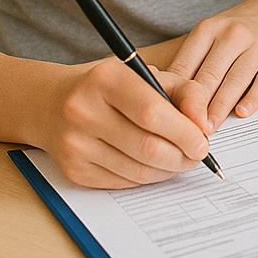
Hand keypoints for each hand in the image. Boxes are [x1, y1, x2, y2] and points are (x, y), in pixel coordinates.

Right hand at [41, 58, 211, 187]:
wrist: (53, 103)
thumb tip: (204, 124)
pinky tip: (155, 166)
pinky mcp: (73, 170)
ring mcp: (75, 144)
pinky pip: (123, 182)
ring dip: (168, 170)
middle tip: (197, 155)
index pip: (153, 112)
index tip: (203, 141)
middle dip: (182, 156)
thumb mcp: (150, 74)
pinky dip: (147, 178)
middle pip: (147, 146)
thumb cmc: (112, 87)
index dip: (185, 132)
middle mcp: (84, 110)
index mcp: (106, 78)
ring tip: (180, 160)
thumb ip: (185, 92)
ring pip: (137, 170)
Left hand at [167, 0, 257, 131]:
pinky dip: (253, 97)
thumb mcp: (209, 35)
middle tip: (189, 130)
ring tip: (210, 128)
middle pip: (211, 74)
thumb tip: (168, 98)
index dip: (178, 93)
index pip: (188, 64)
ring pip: (236, 79)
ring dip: (221, 106)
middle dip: (198, 105)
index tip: (170, 116)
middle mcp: (233, 34)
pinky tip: (243, 112)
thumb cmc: (234, 32)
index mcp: (208, 29)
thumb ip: (191, 63)